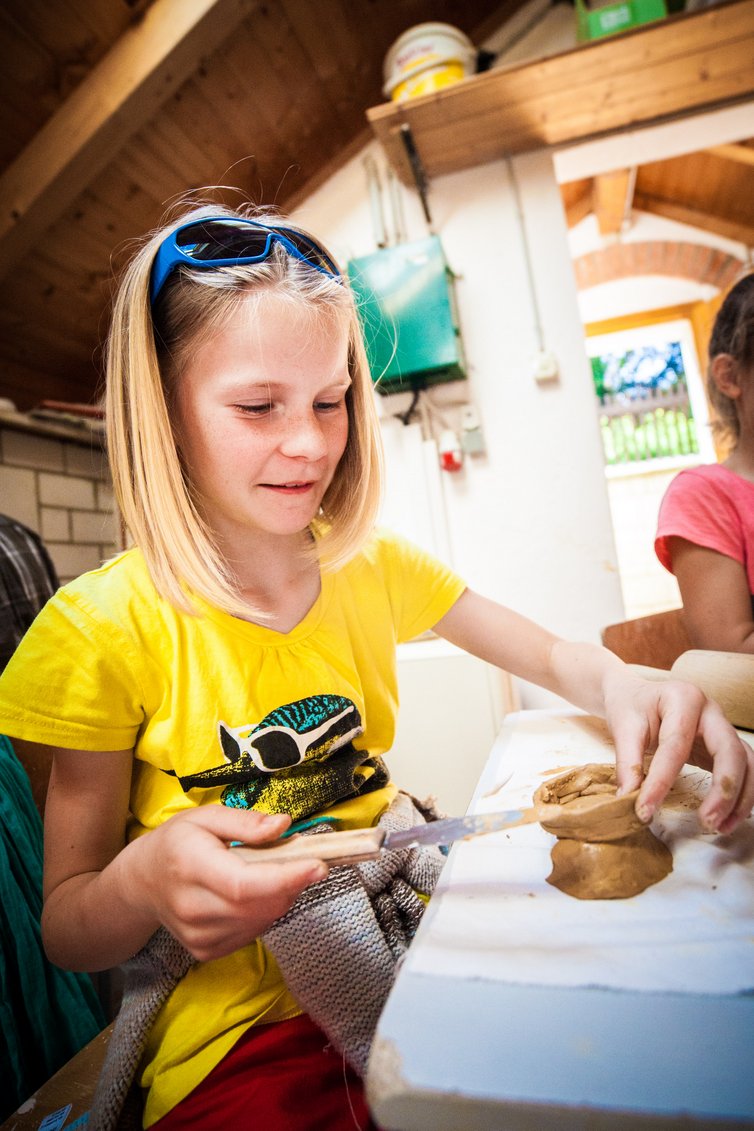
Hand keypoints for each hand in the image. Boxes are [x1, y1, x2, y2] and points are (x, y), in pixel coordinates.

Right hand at [126, 805, 327, 961]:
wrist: (143, 883)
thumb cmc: (177, 843)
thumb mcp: (205, 817)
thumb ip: (246, 823)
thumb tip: (284, 825)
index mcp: (190, 867)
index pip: (244, 884)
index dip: (286, 878)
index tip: (319, 865)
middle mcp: (193, 908)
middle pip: (258, 905)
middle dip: (292, 883)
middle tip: (302, 860)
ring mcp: (198, 936)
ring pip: (262, 921)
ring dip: (280, 897)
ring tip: (270, 873)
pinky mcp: (206, 951)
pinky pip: (253, 933)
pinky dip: (265, 912)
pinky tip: (253, 895)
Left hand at [604, 673, 753, 833]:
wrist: (639, 697)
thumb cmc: (632, 708)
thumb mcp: (623, 727)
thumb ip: (627, 762)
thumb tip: (628, 798)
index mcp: (683, 698)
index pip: (676, 745)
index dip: (661, 780)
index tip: (646, 810)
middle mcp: (711, 711)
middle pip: (730, 751)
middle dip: (724, 790)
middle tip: (707, 821)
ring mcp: (723, 728)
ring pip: (747, 763)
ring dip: (740, 798)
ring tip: (721, 827)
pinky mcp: (725, 746)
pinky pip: (744, 770)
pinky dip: (741, 796)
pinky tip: (728, 819)